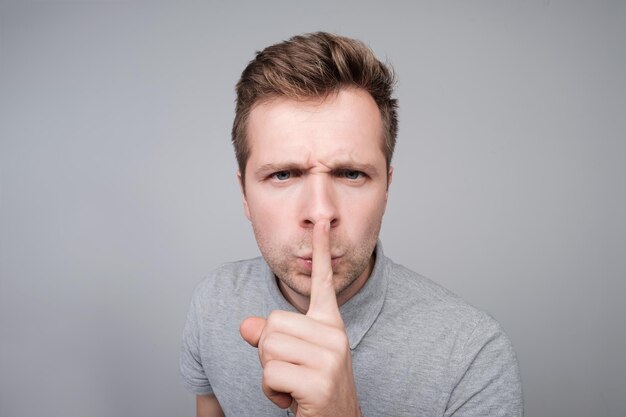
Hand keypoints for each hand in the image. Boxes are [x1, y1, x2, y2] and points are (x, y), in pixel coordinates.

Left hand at [240, 220, 360, 416]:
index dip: (320, 252)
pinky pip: (271, 373)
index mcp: (330, 325)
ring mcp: (330, 358)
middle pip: (272, 322)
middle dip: (268, 351)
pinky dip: (272, 391)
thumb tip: (245, 325)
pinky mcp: (319, 382)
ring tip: (292, 384)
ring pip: (268, 346)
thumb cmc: (314, 390)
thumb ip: (270, 336)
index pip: (323, 283)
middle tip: (289, 371)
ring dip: (269, 373)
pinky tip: (292, 400)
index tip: (320, 222)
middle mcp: (334, 336)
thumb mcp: (292, 358)